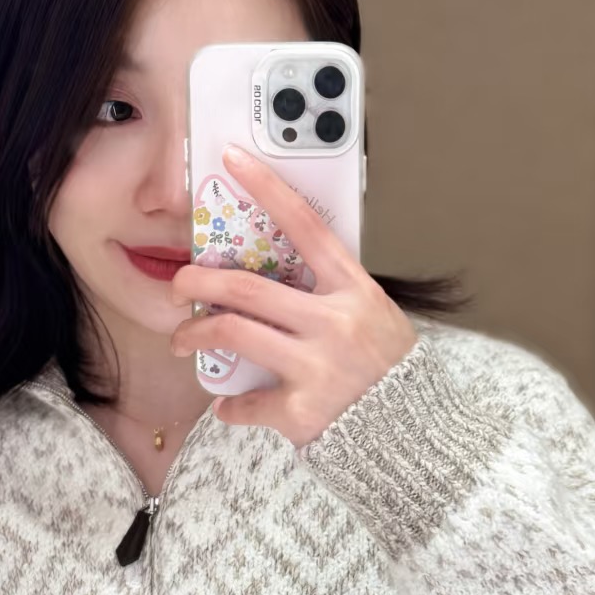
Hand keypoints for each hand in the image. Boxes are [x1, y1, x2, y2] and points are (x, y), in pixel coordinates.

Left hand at [168, 144, 418, 447]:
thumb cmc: (388, 370)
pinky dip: (230, 405)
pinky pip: (247, 402)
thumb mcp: (373, 316)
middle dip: (201, 280)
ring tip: (183, 340)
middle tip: (180, 281)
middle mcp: (336, 323)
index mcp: (354, 291)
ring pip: (235, 334)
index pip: (306, 226)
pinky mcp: (302, 411)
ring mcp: (318, 366)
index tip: (232, 158)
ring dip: (196, 334)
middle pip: (248, 286)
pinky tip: (227, 404)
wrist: (415, 435)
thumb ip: (331, 294)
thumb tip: (276, 275)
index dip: (267, 189)